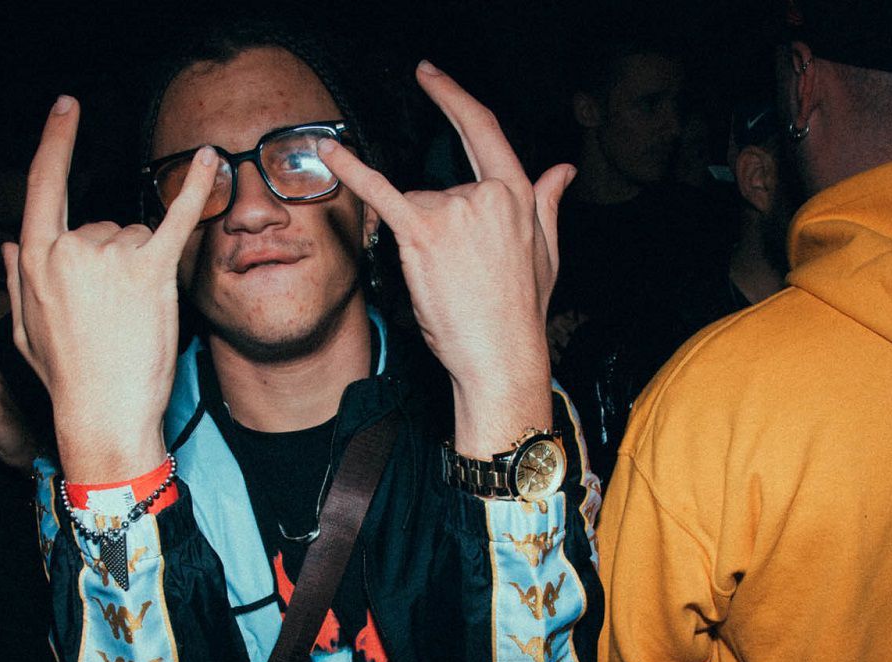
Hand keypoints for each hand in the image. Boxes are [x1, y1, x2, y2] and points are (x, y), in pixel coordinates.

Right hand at [3, 95, 218, 482]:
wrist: (104, 413)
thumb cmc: (68, 379)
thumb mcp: (26, 330)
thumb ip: (17, 281)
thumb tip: (10, 244)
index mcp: (35, 259)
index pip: (43, 185)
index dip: (56, 142)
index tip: (67, 108)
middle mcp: (70, 248)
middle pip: (104, 226)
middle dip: (114, 261)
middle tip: (113, 314)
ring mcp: (110, 257)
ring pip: (137, 238)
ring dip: (141, 269)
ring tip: (133, 317)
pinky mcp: (150, 271)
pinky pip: (177, 219)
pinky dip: (197, 190)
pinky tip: (212, 162)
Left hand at [318, 61, 573, 456]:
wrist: (501, 355)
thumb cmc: (521, 313)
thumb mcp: (548, 251)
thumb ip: (548, 203)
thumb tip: (563, 170)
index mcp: (516, 193)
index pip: (482, 129)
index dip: (452, 98)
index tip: (430, 76)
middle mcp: (484, 194)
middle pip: (439, 186)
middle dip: (439, 228)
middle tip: (456, 272)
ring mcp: (452, 211)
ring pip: (415, 209)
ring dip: (421, 243)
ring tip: (447, 284)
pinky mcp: (421, 234)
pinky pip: (380, 195)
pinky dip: (352, 173)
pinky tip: (328, 154)